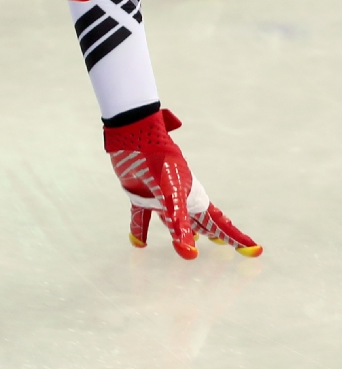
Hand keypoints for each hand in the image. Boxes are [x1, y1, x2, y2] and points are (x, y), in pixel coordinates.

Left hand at [105, 107, 260, 259]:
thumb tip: (190, 255)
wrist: (132, 133)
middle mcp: (179, 198)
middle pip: (200, 221)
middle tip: (228, 245)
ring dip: (182, 232)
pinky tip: (139, 244)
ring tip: (195, 243)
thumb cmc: (156, 159)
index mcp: (193, 197)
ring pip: (173, 220)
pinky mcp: (139, 194)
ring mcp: (160, 195)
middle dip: (215, 233)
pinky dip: (140, 230)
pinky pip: (142, 217)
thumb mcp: (170, 192)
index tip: (256, 250)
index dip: (236, 238)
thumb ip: (180, 224)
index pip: (219, 222)